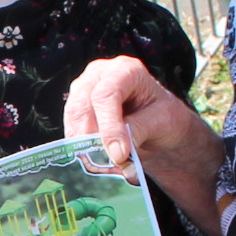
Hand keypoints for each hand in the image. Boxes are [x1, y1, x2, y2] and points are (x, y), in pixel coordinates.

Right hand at [64, 56, 225, 235]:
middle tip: (107, 164)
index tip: (119, 154)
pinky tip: (96, 161)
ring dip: (84, 146)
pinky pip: (71, 130)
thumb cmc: (164, 118)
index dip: (109, 126)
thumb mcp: (161, 122)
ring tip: (104, 165)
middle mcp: (100, 74)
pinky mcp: (76, 109)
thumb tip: (115, 150)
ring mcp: (84, 90)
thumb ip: (138, 130)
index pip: (107, 95)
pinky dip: (81, 148)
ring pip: (72, 119)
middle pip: (82, 105)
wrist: (159, 128)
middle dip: (91, 138)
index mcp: (126, 70)